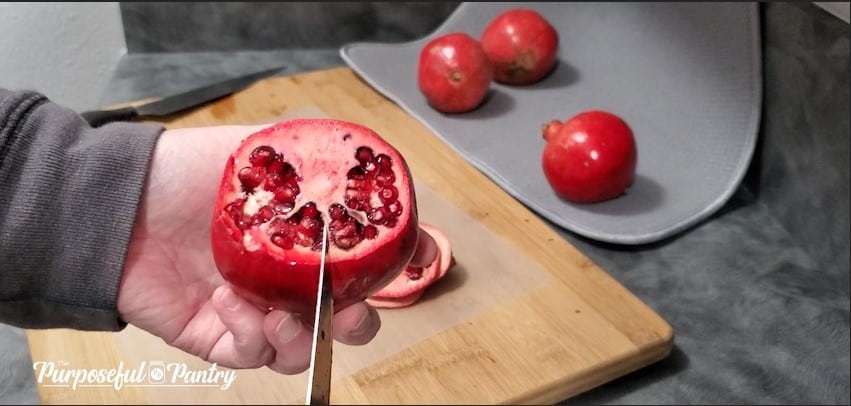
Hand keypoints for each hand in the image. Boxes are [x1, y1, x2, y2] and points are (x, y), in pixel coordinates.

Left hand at [116, 124, 436, 373]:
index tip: (412, 259)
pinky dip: (248, 334)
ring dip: (301, 339)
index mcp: (301, 237)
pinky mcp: (218, 335)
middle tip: (351, 312)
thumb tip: (362, 162)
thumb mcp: (258, 151)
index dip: (393, 264)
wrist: (120, 201)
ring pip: (300, 349)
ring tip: (281, 314)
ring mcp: (253, 309)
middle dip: (357, 325)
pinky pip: (250, 354)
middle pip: (342, 319)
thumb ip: (309, 159)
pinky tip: (229, 300)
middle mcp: (283, 278)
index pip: (361, 259)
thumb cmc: (183, 171)